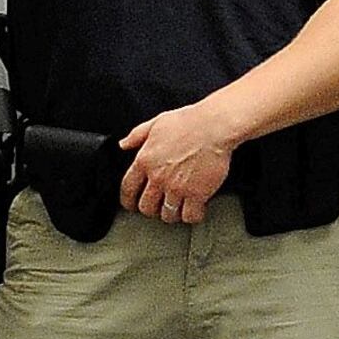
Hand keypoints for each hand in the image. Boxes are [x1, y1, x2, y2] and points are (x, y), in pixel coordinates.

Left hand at [117, 99, 243, 226]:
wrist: (215, 126)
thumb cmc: (189, 122)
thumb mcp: (156, 123)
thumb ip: (137, 135)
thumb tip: (124, 144)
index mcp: (145, 161)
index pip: (128, 189)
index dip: (128, 201)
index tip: (132, 204)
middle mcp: (158, 177)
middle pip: (146, 207)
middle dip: (151, 209)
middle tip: (158, 207)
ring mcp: (177, 188)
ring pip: (167, 215)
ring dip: (172, 214)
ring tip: (177, 210)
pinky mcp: (197, 194)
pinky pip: (190, 216)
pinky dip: (193, 216)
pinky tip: (196, 210)